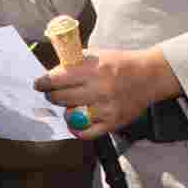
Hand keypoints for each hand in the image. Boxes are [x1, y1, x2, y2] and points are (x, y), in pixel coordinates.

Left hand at [33, 47, 182, 139]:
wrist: (149, 76)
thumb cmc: (121, 63)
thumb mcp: (98, 55)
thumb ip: (75, 63)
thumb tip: (52, 72)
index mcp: (93, 70)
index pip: (58, 79)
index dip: (44, 83)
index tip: (38, 85)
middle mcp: (98, 90)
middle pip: (61, 98)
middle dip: (52, 96)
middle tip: (52, 94)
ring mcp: (105, 109)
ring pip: (71, 115)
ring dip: (65, 110)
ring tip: (68, 104)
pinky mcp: (112, 123)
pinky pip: (86, 133)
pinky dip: (76, 128)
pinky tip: (75, 121)